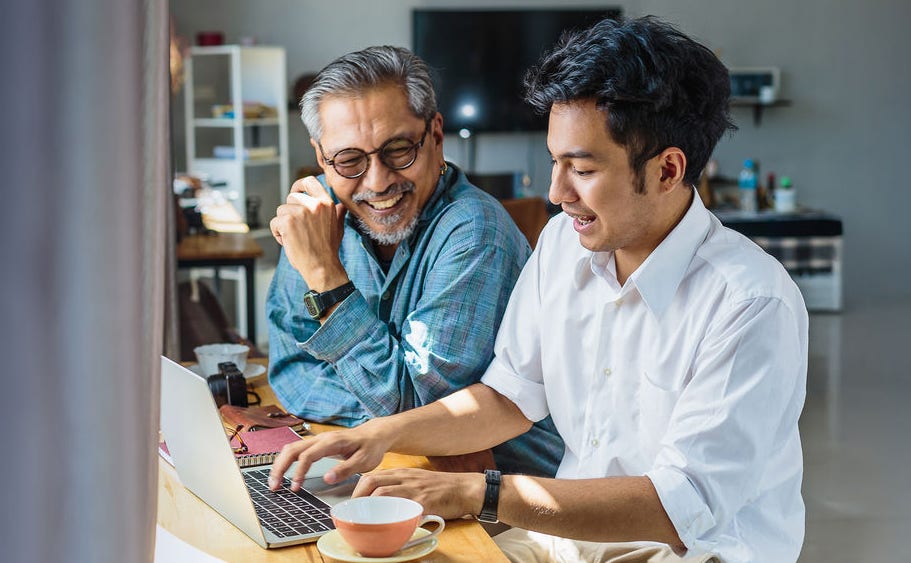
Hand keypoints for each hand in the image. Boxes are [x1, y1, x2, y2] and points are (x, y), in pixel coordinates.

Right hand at [268, 424, 388, 491]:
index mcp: (331, 442)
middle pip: (292, 449)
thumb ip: (346, 469)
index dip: (298, 471)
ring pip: (291, 449)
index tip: (295, 487)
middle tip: (274, 486)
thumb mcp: (364, 461)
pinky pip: (295, 450)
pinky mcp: (316, 445)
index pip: (307, 455)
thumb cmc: (370, 447)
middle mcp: (321, 439)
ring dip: (280, 465)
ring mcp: (317, 440)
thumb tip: (327, 478)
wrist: (374, 435)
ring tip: (274, 483)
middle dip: (280, 467)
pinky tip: (283, 473)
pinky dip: (286, 461)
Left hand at [270, 176, 347, 290]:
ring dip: (283, 224)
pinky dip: (277, 233)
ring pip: (281, 211)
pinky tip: (289, 242)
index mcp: (326, 203)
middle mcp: (314, 204)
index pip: (310, 181)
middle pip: (291, 198)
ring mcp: (300, 212)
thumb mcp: (338, 228)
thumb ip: (337, 214)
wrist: (322, 267)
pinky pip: (274, 223)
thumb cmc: (328, 249)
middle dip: (290, 212)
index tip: (296, 191)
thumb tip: (341, 207)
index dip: (299, 185)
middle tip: (298, 228)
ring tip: (295, 237)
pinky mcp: (287, 222)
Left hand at [353, 468, 484, 519]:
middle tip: (354, 511)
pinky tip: (386, 525)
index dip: (358, 489)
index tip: (353, 502)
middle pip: (371, 481)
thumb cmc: (443, 488)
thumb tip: (383, 503)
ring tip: (364, 519)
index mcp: (403, 473)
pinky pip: (402, 507)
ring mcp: (413, 489)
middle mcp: (405, 478)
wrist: (466, 488)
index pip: (372, 475)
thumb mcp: (418, 481)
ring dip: (368, 507)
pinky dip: (390, 516)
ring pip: (382, 493)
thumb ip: (402, 488)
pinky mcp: (423, 501)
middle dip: (357, 497)